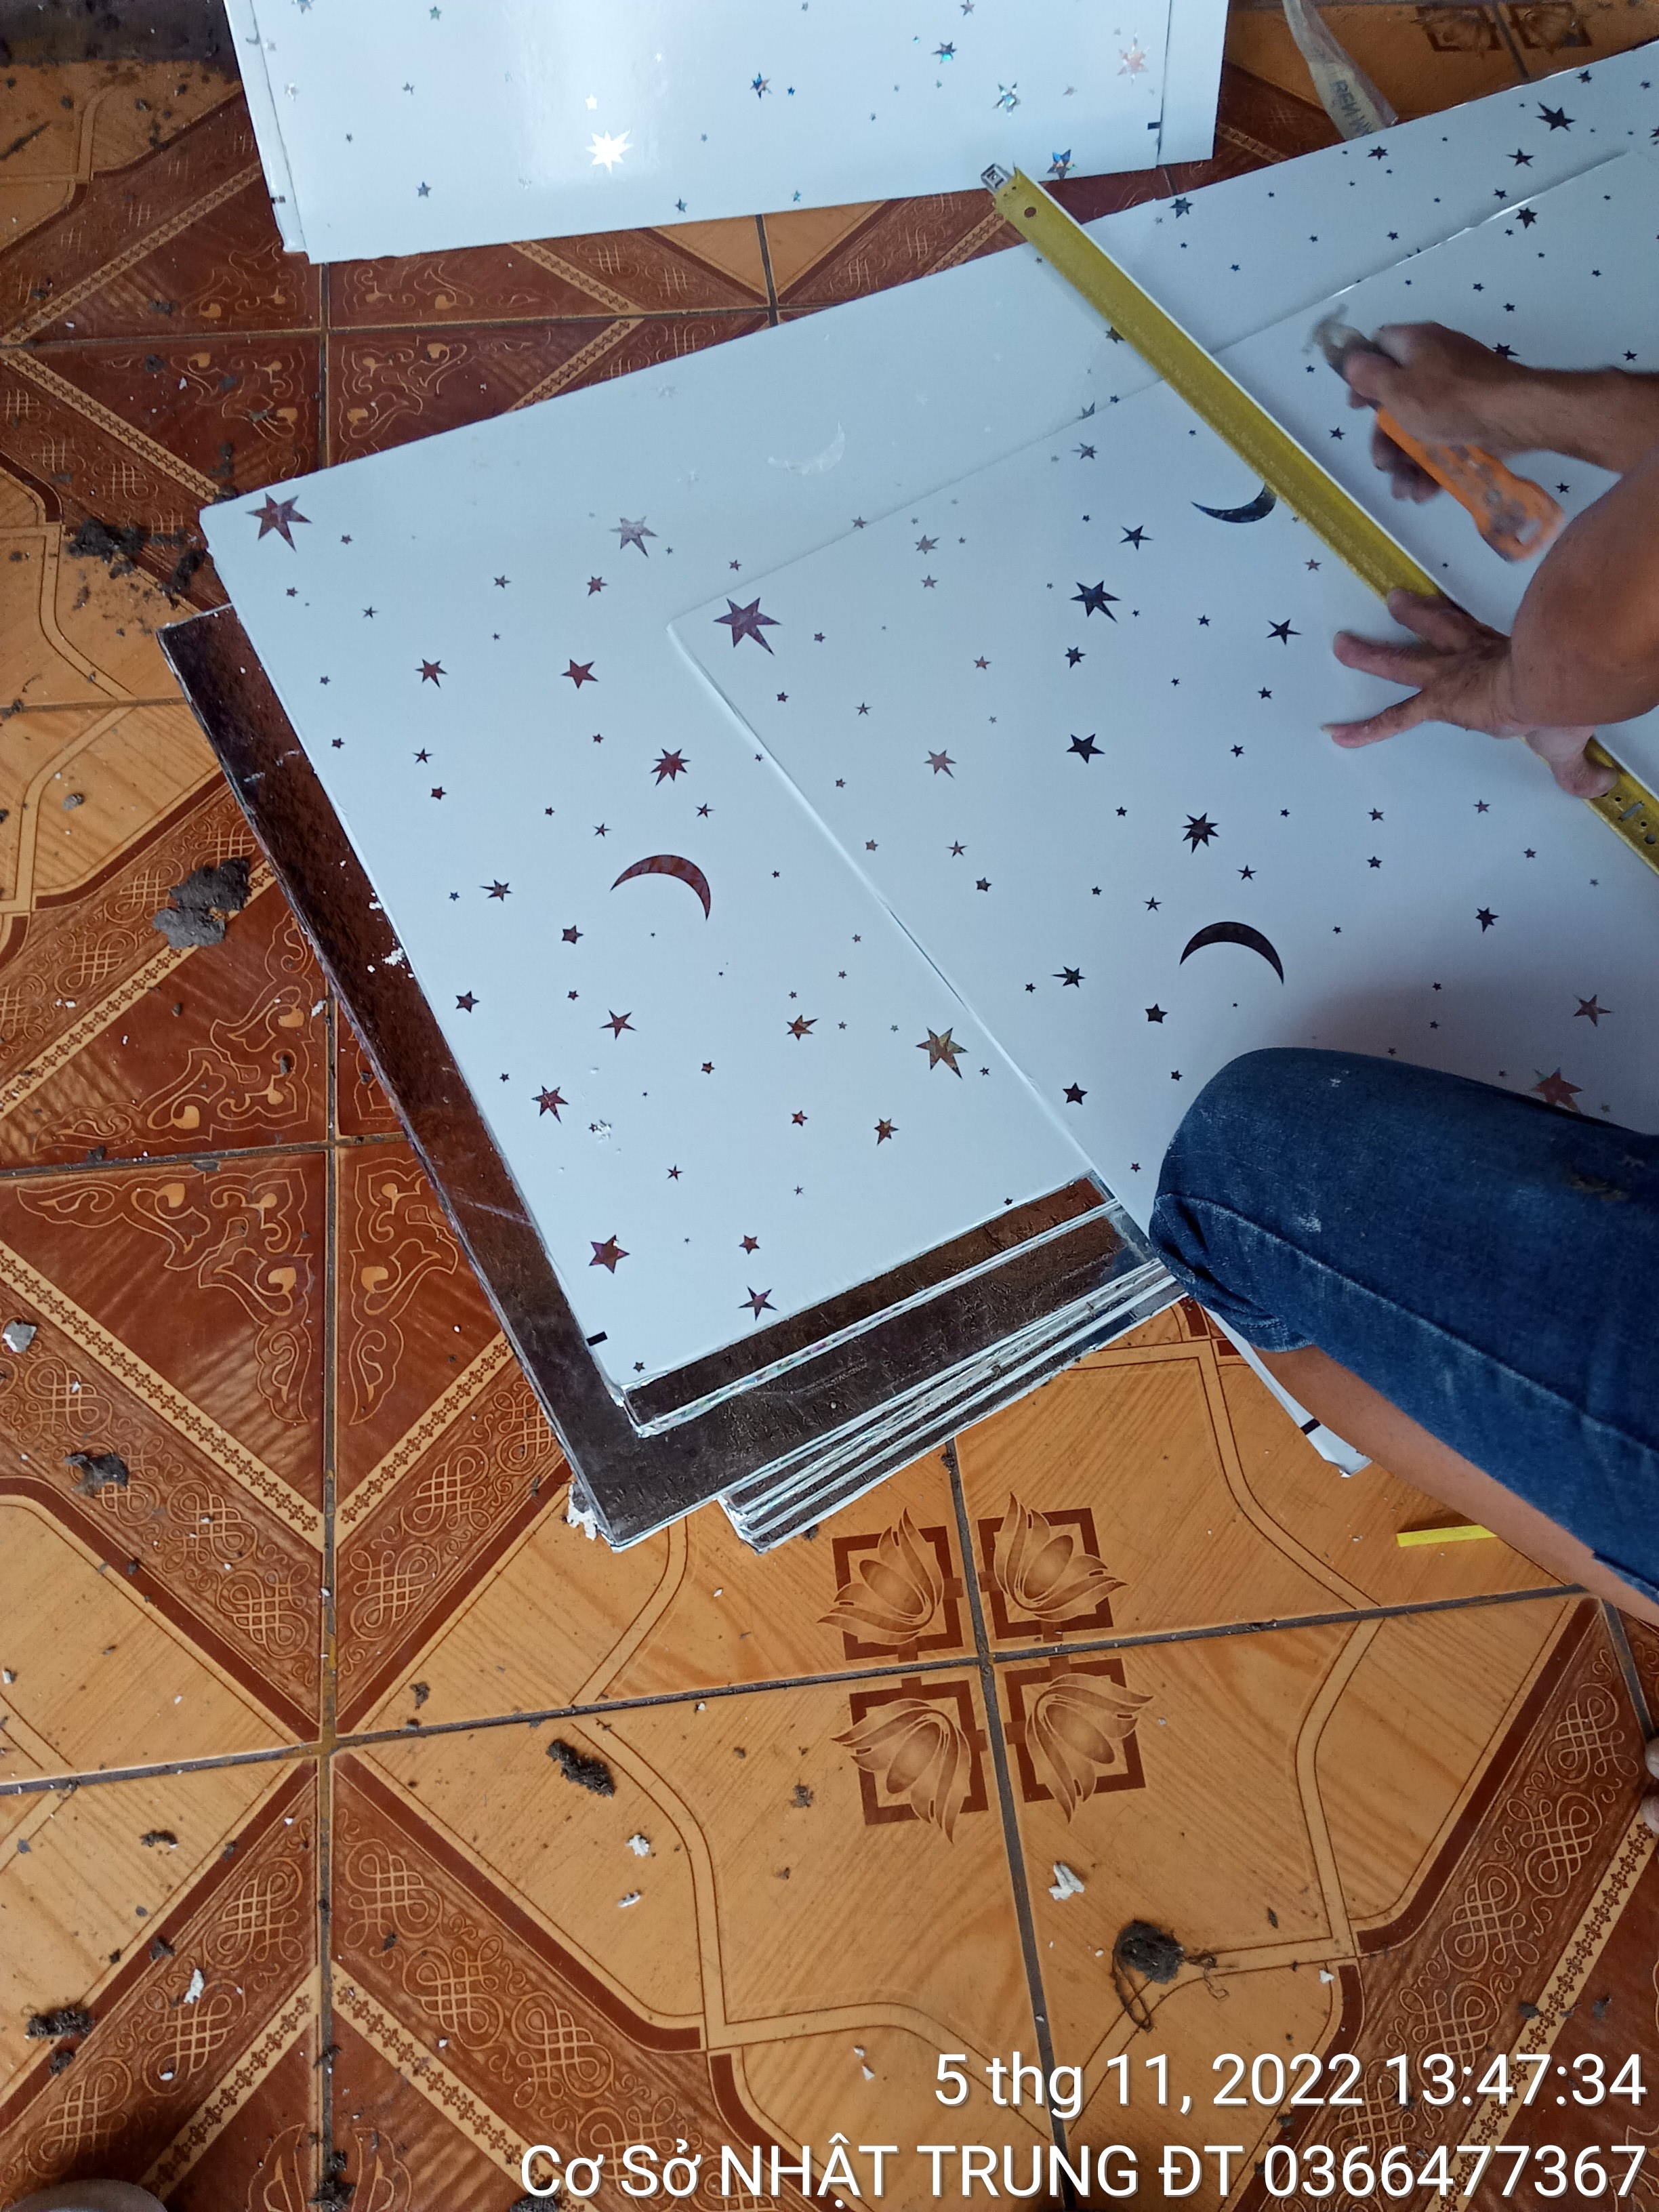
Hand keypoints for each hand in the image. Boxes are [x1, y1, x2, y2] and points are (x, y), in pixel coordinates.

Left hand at [1327, 589, 1615, 797]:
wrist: (1554, 684)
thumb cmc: (1563, 700)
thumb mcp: (1567, 740)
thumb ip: (1576, 767)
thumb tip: (1598, 785)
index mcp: (1504, 661)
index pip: (1480, 639)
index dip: (1467, 632)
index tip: (1455, 621)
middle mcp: (1476, 660)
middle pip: (1439, 631)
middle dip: (1415, 618)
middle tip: (1393, 602)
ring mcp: (1455, 675)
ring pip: (1405, 660)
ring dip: (1373, 654)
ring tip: (1344, 645)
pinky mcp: (1441, 700)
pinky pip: (1394, 719)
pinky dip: (1366, 730)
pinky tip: (1338, 736)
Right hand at [1341, 323, 1529, 503]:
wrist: (1512, 415)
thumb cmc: (1448, 399)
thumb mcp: (1398, 388)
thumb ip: (1370, 376)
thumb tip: (1353, 362)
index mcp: (1417, 344)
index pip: (1379, 348)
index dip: (1362, 376)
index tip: (1356, 407)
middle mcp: (1436, 362)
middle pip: (1397, 399)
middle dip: (1386, 439)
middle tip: (1383, 464)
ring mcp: (1457, 390)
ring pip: (1419, 425)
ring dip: (1407, 462)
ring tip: (1405, 491)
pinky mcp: (1473, 415)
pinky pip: (1444, 438)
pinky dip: (1432, 464)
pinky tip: (1425, 490)